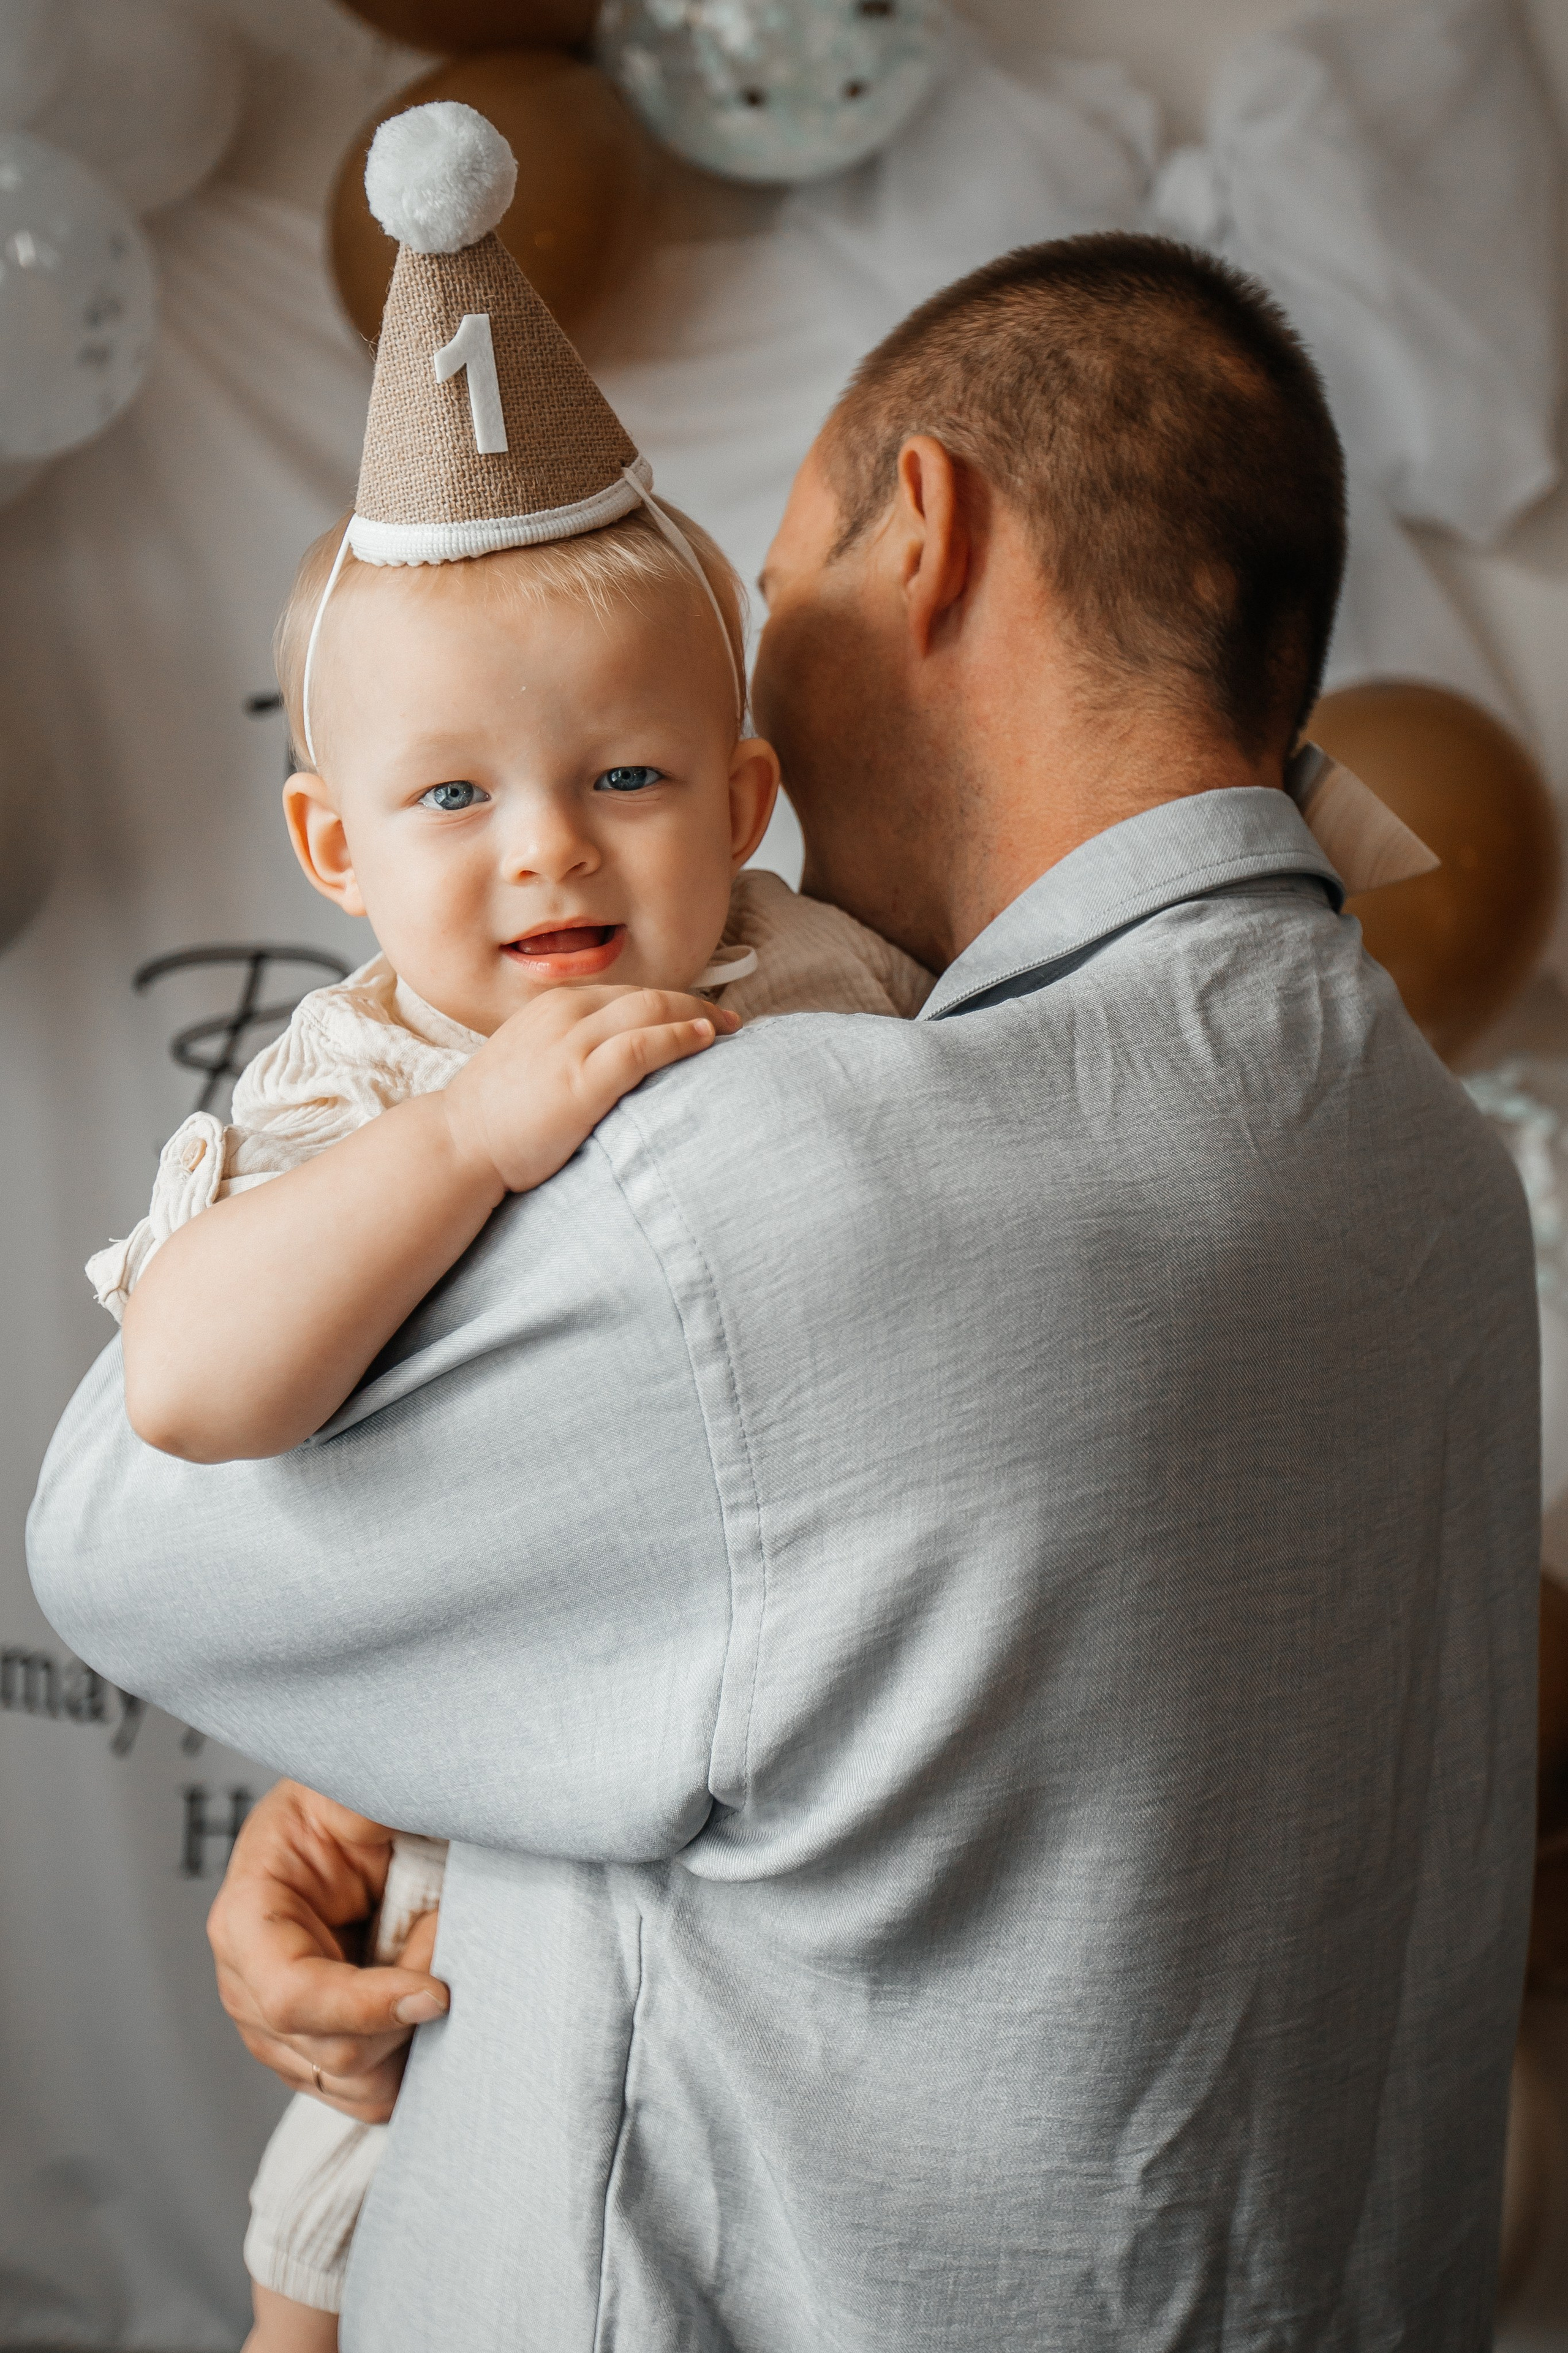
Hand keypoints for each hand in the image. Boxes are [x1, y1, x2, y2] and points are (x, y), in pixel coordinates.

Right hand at [208, 1780, 448, 2123]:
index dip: (367, 2005)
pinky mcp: (314, 2052)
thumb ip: (367, 1812)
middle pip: (332, 2051)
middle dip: (407, 2010)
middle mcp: (248, 1986)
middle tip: (446, 1939)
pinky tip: (427, 2003)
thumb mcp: (352, 1792)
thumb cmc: (340, 1804)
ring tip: (435, 1967)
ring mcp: (276, 2031)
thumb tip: (412, 1828)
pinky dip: (411, 2061)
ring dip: (413, 2040)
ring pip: (356, 2085)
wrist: (341, 1823)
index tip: (437, 1992)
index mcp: (246, 1920)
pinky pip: (369, 2093)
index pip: (292, 1995)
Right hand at [441, 985, 739, 1194]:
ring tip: (731, 1029)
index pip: (627, 993)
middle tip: (731, 1020)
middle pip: (648, 995)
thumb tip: (614, 1057)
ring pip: (652, 1010)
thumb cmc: (496, 1116)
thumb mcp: (531, 1060)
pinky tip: (705, 1041)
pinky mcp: (581, 1078)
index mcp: (553, 1006)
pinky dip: (680, 1037)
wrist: (458, 1144)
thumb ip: (569, 1048)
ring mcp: (572, 1044)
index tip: (702, 1013)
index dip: (672, 1001)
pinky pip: (643, 1045)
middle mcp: (564, 1014)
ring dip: (699, 1015)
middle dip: (696, 1003)